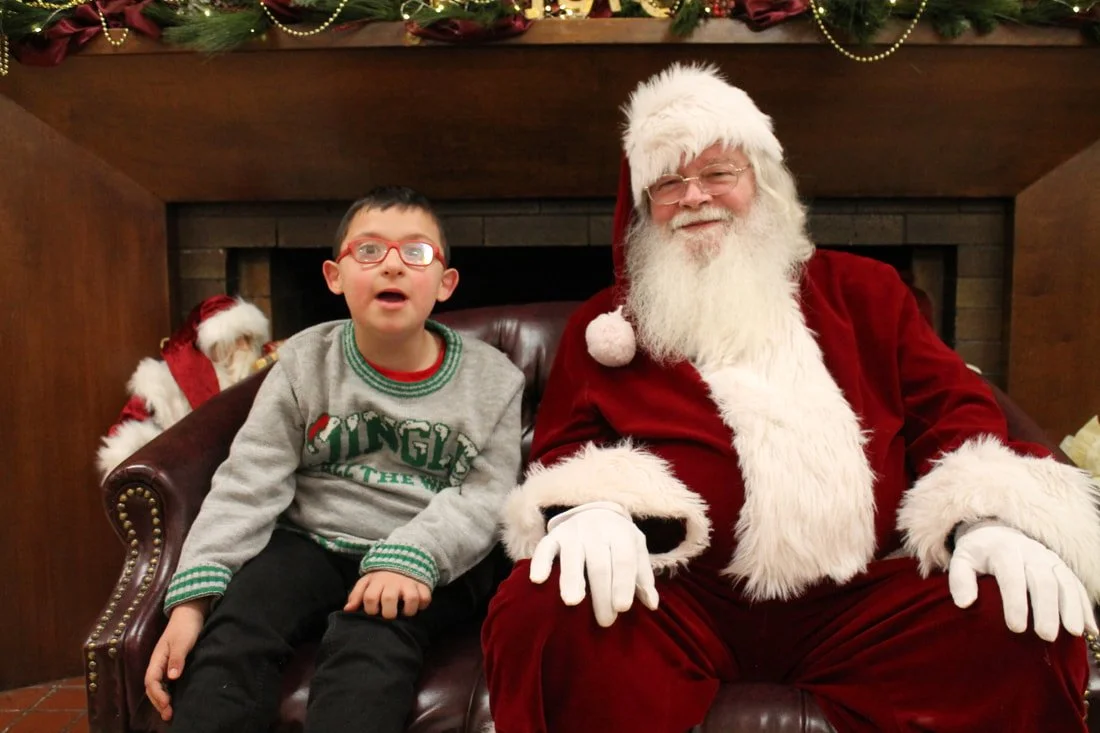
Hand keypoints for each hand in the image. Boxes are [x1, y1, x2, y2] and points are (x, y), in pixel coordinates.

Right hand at [144, 599, 208, 720]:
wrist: (191, 612)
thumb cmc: (186, 626)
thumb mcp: (182, 641)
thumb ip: (176, 658)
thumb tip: (171, 677)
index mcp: (157, 658)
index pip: (151, 681)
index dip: (158, 694)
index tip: (167, 704)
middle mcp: (158, 663)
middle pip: (152, 687)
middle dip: (158, 702)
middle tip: (168, 715)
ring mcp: (164, 663)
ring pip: (158, 686)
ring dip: (162, 699)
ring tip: (169, 713)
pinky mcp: (173, 663)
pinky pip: (166, 682)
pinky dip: (168, 692)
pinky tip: (174, 699)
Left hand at [344, 571, 431, 618]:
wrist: (402, 558)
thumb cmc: (381, 578)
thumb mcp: (367, 582)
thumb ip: (356, 595)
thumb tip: (347, 610)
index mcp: (377, 581)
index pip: (369, 597)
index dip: (370, 609)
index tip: (374, 612)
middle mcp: (393, 582)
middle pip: (389, 599)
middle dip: (388, 613)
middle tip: (389, 615)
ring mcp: (409, 583)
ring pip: (411, 599)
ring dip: (408, 611)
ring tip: (404, 613)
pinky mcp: (423, 585)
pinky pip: (425, 598)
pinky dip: (422, 605)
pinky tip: (416, 607)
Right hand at [530, 501, 657, 627]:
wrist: (595, 512)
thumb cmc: (618, 541)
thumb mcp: (636, 551)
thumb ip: (643, 578)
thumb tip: (652, 604)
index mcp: (620, 534)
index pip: (623, 560)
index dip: (623, 584)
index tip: (622, 608)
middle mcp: (596, 530)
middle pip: (599, 564)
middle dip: (601, 594)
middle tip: (604, 621)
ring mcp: (573, 532)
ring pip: (572, 557)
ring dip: (571, 580)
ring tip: (572, 602)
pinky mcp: (553, 535)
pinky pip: (544, 548)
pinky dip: (540, 563)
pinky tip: (538, 580)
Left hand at [949, 523, 1097, 641]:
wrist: (997, 532)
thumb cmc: (977, 554)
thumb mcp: (961, 560)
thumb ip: (959, 579)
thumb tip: (964, 604)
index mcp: (1004, 551)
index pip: (1011, 577)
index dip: (1015, 603)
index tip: (1016, 628)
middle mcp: (1030, 553)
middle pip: (1043, 581)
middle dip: (1046, 609)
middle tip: (1046, 636)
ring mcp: (1049, 558)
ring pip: (1065, 582)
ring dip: (1072, 608)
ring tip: (1075, 632)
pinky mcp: (1061, 566)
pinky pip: (1077, 585)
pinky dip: (1085, 606)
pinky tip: (1091, 629)